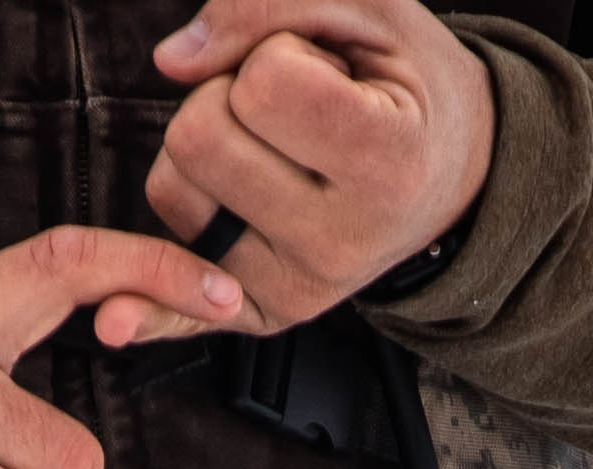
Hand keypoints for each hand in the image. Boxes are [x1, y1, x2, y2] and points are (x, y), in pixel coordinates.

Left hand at [144, 0, 495, 330]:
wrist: (453, 174)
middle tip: (291, 113)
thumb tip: (171, 60)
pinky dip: (159, 267)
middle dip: (228, 100)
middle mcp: (344, 243)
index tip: (326, 74)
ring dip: (208, 154)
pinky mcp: (266, 314)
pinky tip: (139, 291)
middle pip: (197, 138)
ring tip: (277, 154)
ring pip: (171, 190)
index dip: (278, 55)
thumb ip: (268, 4)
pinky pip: (169, 287)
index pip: (262, 85)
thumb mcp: (365, 8)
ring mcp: (301, 287)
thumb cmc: (406, 82)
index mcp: (389, 163)